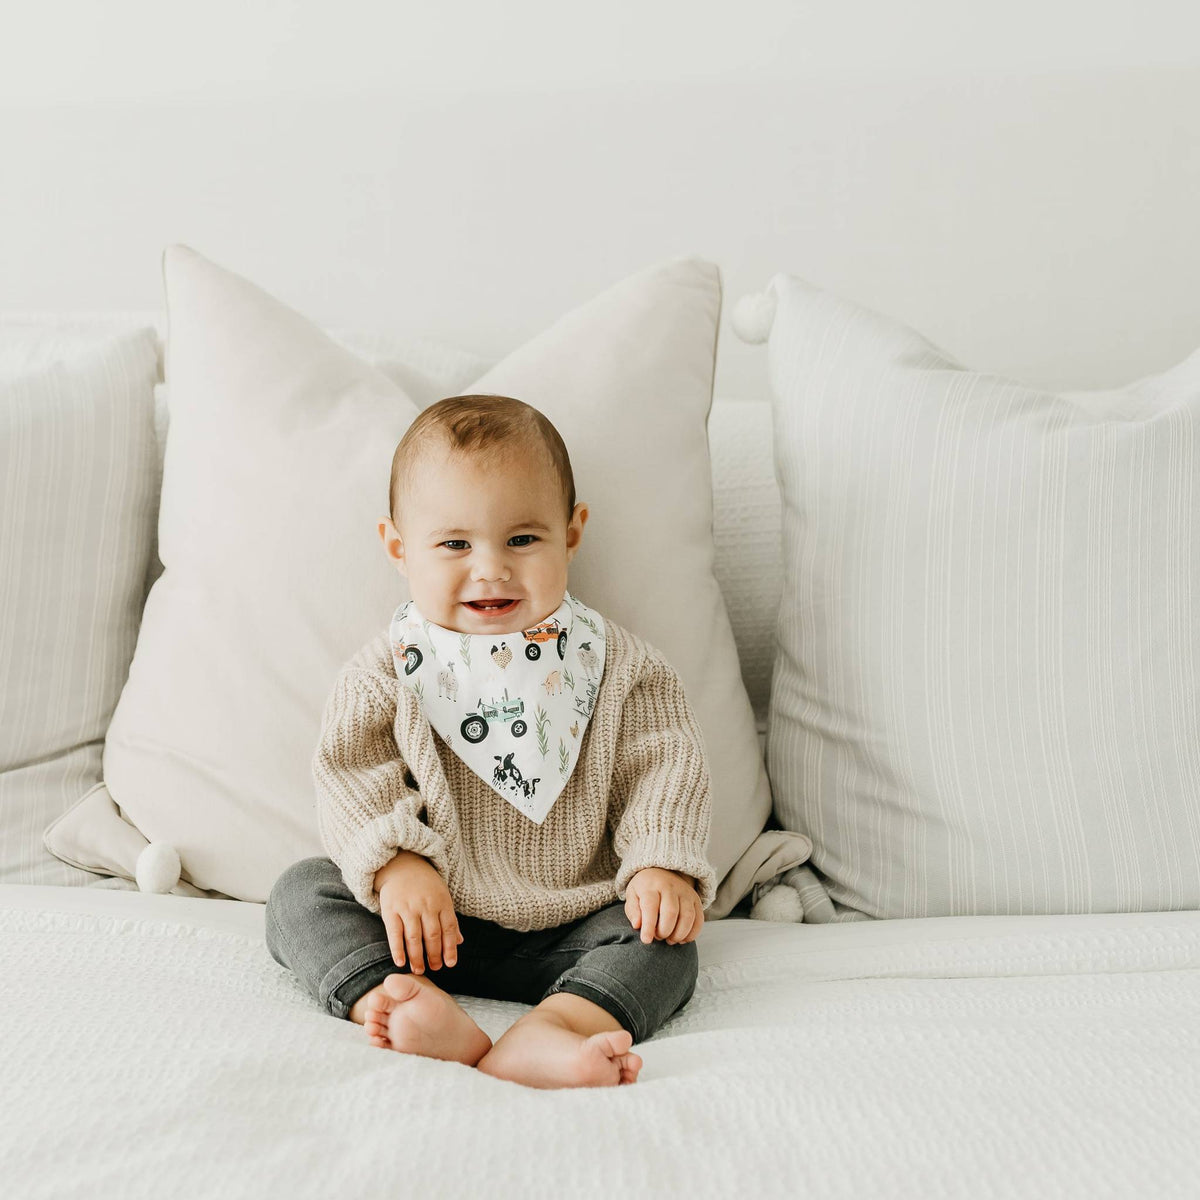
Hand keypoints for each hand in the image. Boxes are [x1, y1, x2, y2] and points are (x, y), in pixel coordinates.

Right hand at [374, 850, 462, 973]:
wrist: (400, 865)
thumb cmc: (424, 884)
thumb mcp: (442, 896)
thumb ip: (449, 919)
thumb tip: (459, 941)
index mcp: (441, 901)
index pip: (449, 928)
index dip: (450, 948)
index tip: (450, 964)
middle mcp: (426, 905)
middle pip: (432, 935)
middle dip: (434, 955)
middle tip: (434, 968)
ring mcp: (407, 907)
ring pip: (414, 937)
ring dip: (417, 957)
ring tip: (419, 970)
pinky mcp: (390, 910)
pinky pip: (394, 933)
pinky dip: (397, 949)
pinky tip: (400, 962)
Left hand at [624, 867, 703, 944]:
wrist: (662, 871)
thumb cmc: (644, 889)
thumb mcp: (632, 896)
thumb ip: (633, 911)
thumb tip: (638, 925)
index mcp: (651, 886)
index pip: (650, 907)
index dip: (649, 926)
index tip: (646, 940)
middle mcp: (670, 887)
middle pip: (671, 912)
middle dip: (664, 931)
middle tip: (658, 937)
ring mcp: (685, 893)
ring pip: (687, 917)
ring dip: (679, 934)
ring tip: (670, 940)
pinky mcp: (696, 899)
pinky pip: (699, 919)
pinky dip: (692, 933)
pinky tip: (682, 939)